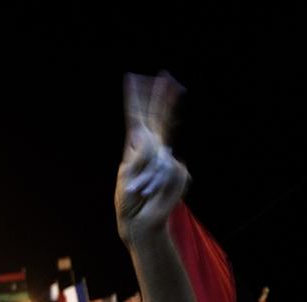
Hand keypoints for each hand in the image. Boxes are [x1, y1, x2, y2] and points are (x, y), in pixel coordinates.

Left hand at [115, 72, 189, 244]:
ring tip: (140, 192)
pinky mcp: (179, 173)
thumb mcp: (127, 176)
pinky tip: (153, 193)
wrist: (140, 222)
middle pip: (159, 118)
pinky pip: (168, 171)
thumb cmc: (128, 201)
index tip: (131, 78)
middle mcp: (154, 150)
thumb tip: (145, 134)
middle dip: (161, 98)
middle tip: (166, 74)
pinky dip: (157, 183)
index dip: (135, 99)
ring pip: (159, 157)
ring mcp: (168, 160)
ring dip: (147, 178)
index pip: (136, 118)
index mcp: (136, 148)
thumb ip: (138, 155)